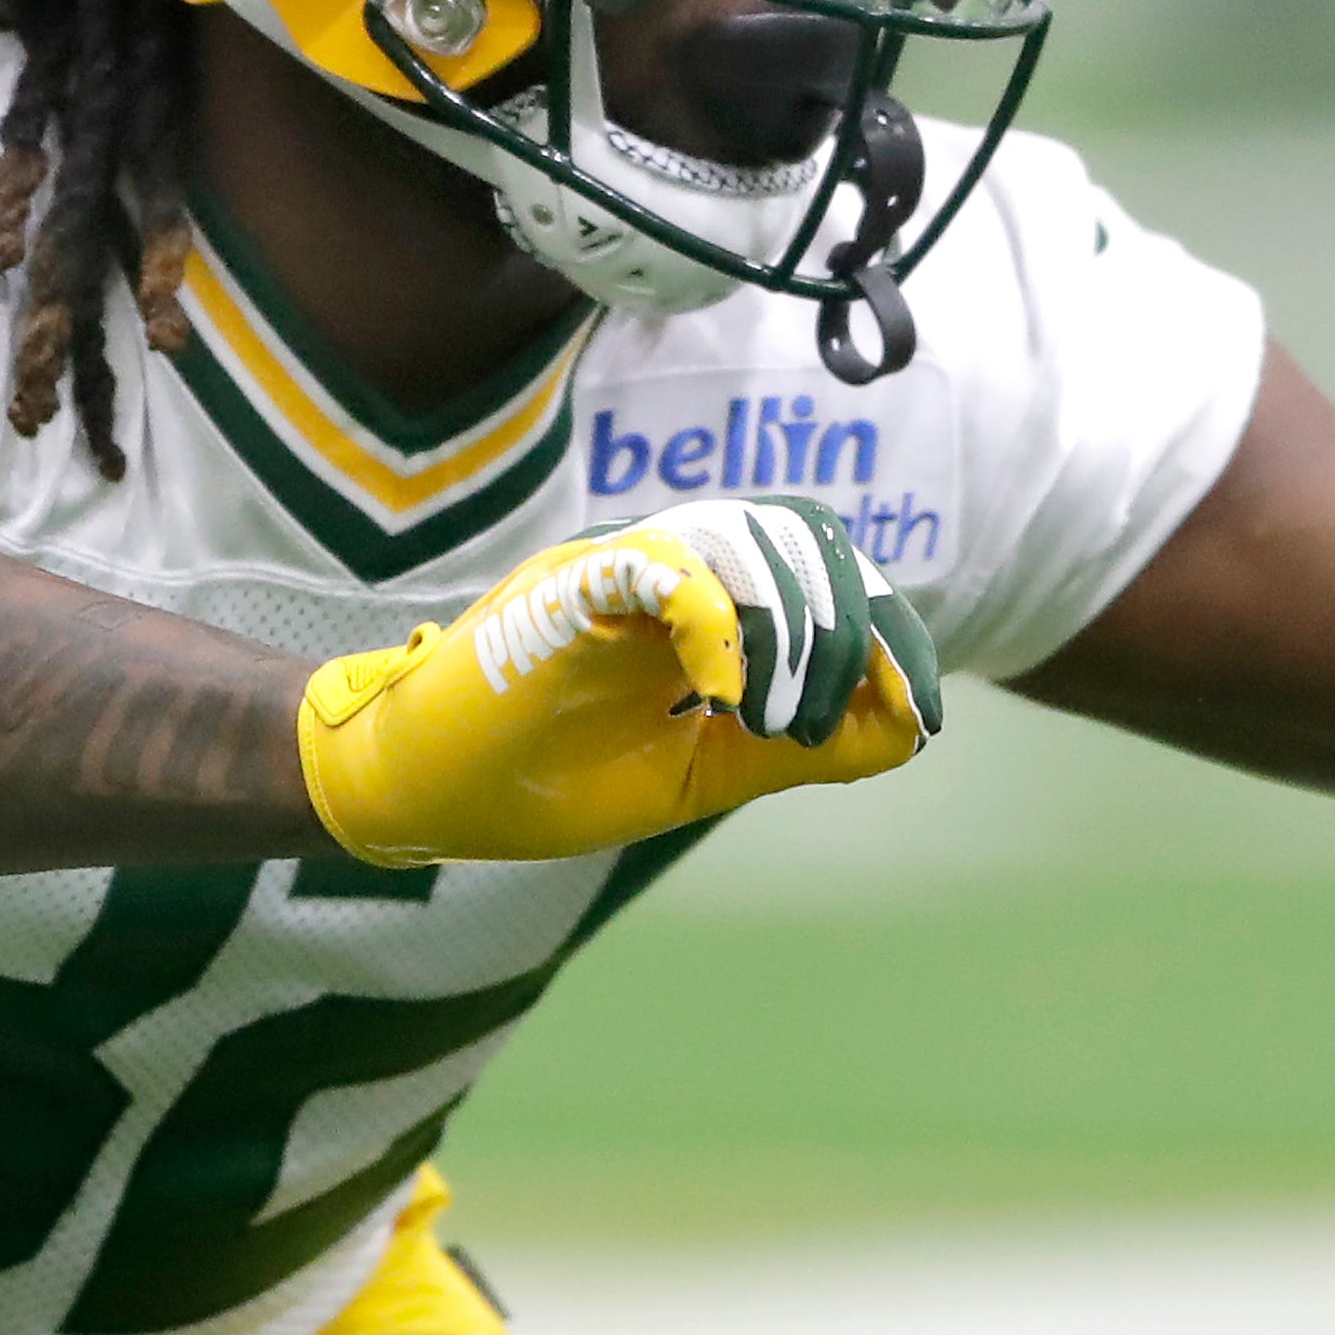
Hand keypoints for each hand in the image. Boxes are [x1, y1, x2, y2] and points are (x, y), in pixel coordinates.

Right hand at [297, 496, 941, 865]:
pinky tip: (728, 701)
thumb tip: (912, 730)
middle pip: (798, 538)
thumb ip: (802, 748)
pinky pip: (661, 567)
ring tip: (774, 719)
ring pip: (743, 539)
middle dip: (844, 630)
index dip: (885, 628)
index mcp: (706, 608)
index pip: (822, 569)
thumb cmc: (543, 781)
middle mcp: (669, 570)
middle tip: (818, 723)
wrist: (418, 796)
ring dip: (788, 630)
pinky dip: (716, 626)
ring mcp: (615, 569)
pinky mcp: (565, 588)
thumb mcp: (703, 774)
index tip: (916, 709)